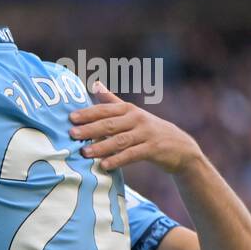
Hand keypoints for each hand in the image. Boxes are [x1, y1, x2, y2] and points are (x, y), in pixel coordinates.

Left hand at [69, 82, 201, 173]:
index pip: (105, 110)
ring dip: (101, 147)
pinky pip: (133, 155)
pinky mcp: (154, 149)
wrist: (180, 147)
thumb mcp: (132, 113)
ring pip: (120, 140)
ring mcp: (146, 134)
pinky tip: (104, 165)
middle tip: (72, 134)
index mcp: (128, 110)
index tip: (70, 118)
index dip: (88, 113)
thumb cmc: (148, 130)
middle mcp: (137, 119)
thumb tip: (95, 84)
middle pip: (110, 124)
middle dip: (90, 129)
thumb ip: (112, 102)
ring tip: (84, 152)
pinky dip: (118, 160)